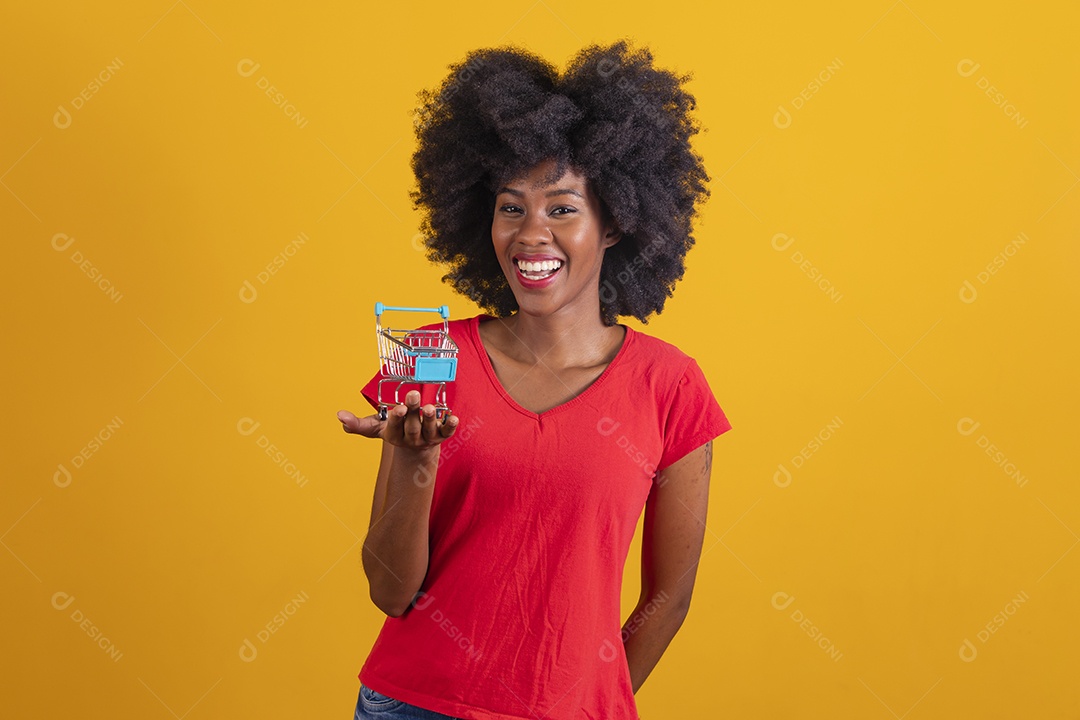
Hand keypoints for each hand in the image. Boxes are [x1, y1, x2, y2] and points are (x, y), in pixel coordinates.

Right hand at [337, 390, 458, 449]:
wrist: (415, 446)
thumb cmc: (394, 430)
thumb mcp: (375, 427)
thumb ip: (357, 424)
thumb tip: (339, 416)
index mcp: (394, 435)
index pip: (395, 427)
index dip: (397, 418)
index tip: (399, 408)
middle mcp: (411, 439)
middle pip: (412, 427)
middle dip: (413, 412)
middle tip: (413, 395)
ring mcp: (427, 438)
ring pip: (429, 430)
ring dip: (430, 419)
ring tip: (429, 407)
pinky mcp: (441, 436)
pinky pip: (447, 433)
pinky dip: (451, 426)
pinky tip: (454, 418)